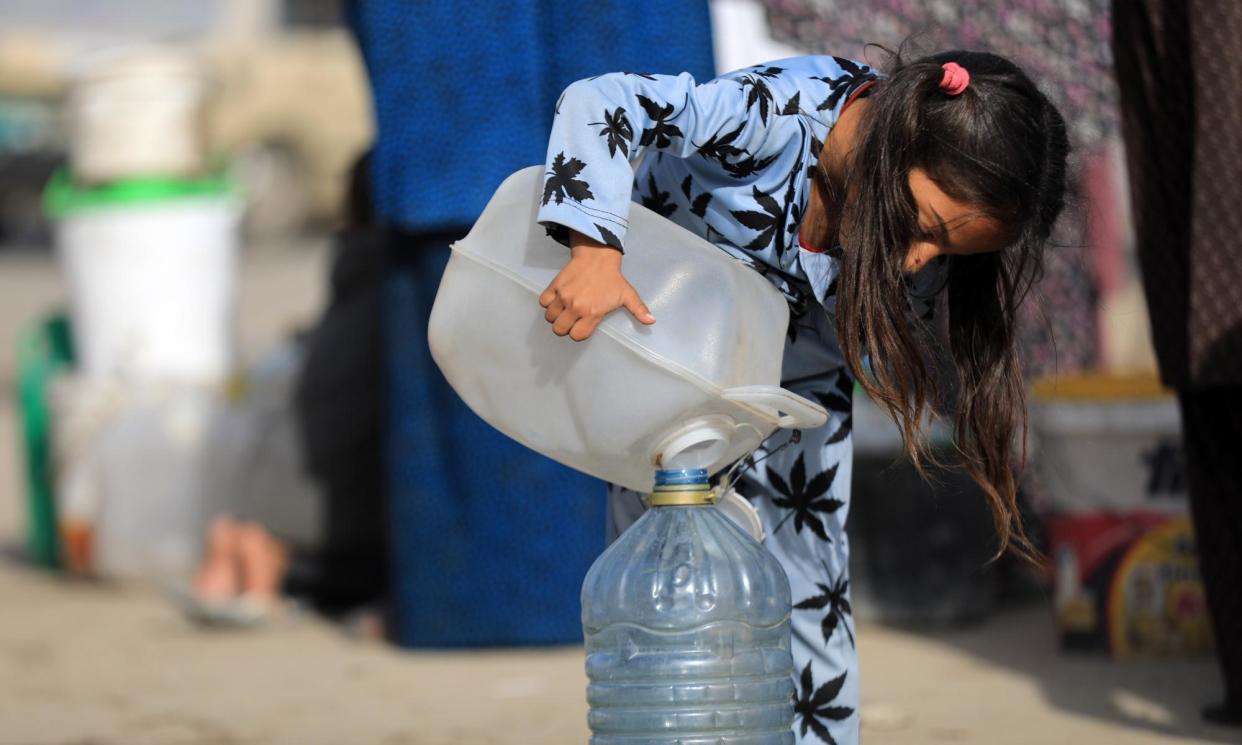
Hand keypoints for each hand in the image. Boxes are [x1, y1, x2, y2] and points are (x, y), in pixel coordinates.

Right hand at [539, 230, 654, 341]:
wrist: (598, 256)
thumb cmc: (613, 278)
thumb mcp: (628, 295)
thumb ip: (638, 310)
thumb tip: (651, 321)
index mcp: (592, 312)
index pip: (577, 335)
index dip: (579, 333)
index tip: (582, 327)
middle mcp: (576, 307)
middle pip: (560, 330)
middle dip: (564, 328)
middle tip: (570, 320)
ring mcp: (564, 296)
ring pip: (550, 318)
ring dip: (555, 317)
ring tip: (563, 311)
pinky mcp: (555, 286)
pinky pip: (543, 302)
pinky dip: (547, 303)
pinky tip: (556, 300)